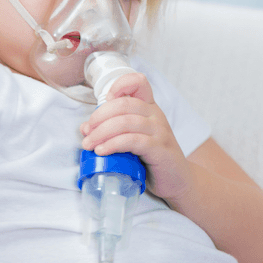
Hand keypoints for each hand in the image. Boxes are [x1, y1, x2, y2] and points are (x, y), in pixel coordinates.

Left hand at [79, 72, 193, 200]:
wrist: (177, 180)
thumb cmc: (152, 159)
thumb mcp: (133, 139)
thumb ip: (112, 130)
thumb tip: (85, 128)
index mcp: (149, 108)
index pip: (138, 82)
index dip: (119, 85)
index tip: (103, 101)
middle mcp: (156, 115)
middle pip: (124, 104)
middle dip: (99, 116)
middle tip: (86, 132)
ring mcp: (159, 131)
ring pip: (125, 122)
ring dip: (101, 132)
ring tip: (89, 145)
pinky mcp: (159, 149)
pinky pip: (133, 141)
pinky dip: (113, 144)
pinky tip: (102, 151)